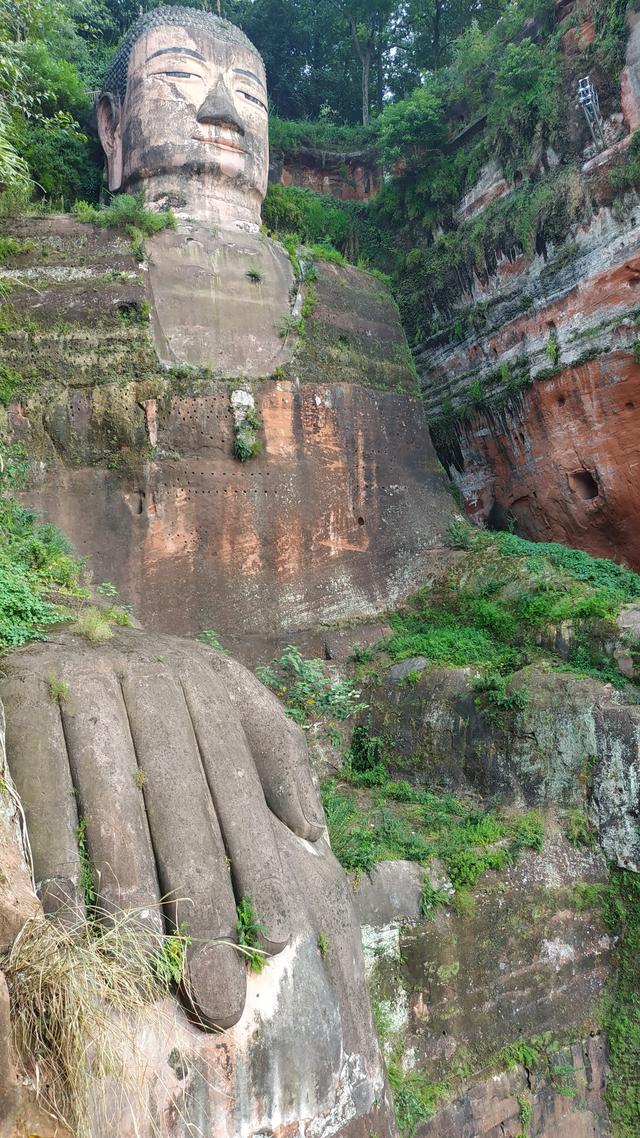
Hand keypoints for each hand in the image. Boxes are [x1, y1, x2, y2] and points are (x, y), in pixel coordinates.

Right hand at [0, 627, 324, 1030]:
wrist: (66, 629)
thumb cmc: (157, 690)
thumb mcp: (225, 702)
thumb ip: (275, 757)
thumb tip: (314, 831)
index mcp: (206, 684)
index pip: (238, 785)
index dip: (260, 863)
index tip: (280, 939)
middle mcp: (152, 677)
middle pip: (182, 801)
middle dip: (202, 900)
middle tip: (215, 990)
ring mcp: (86, 682)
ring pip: (114, 798)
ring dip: (130, 888)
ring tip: (146, 965)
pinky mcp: (26, 692)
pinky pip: (44, 781)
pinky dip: (56, 849)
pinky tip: (68, 915)